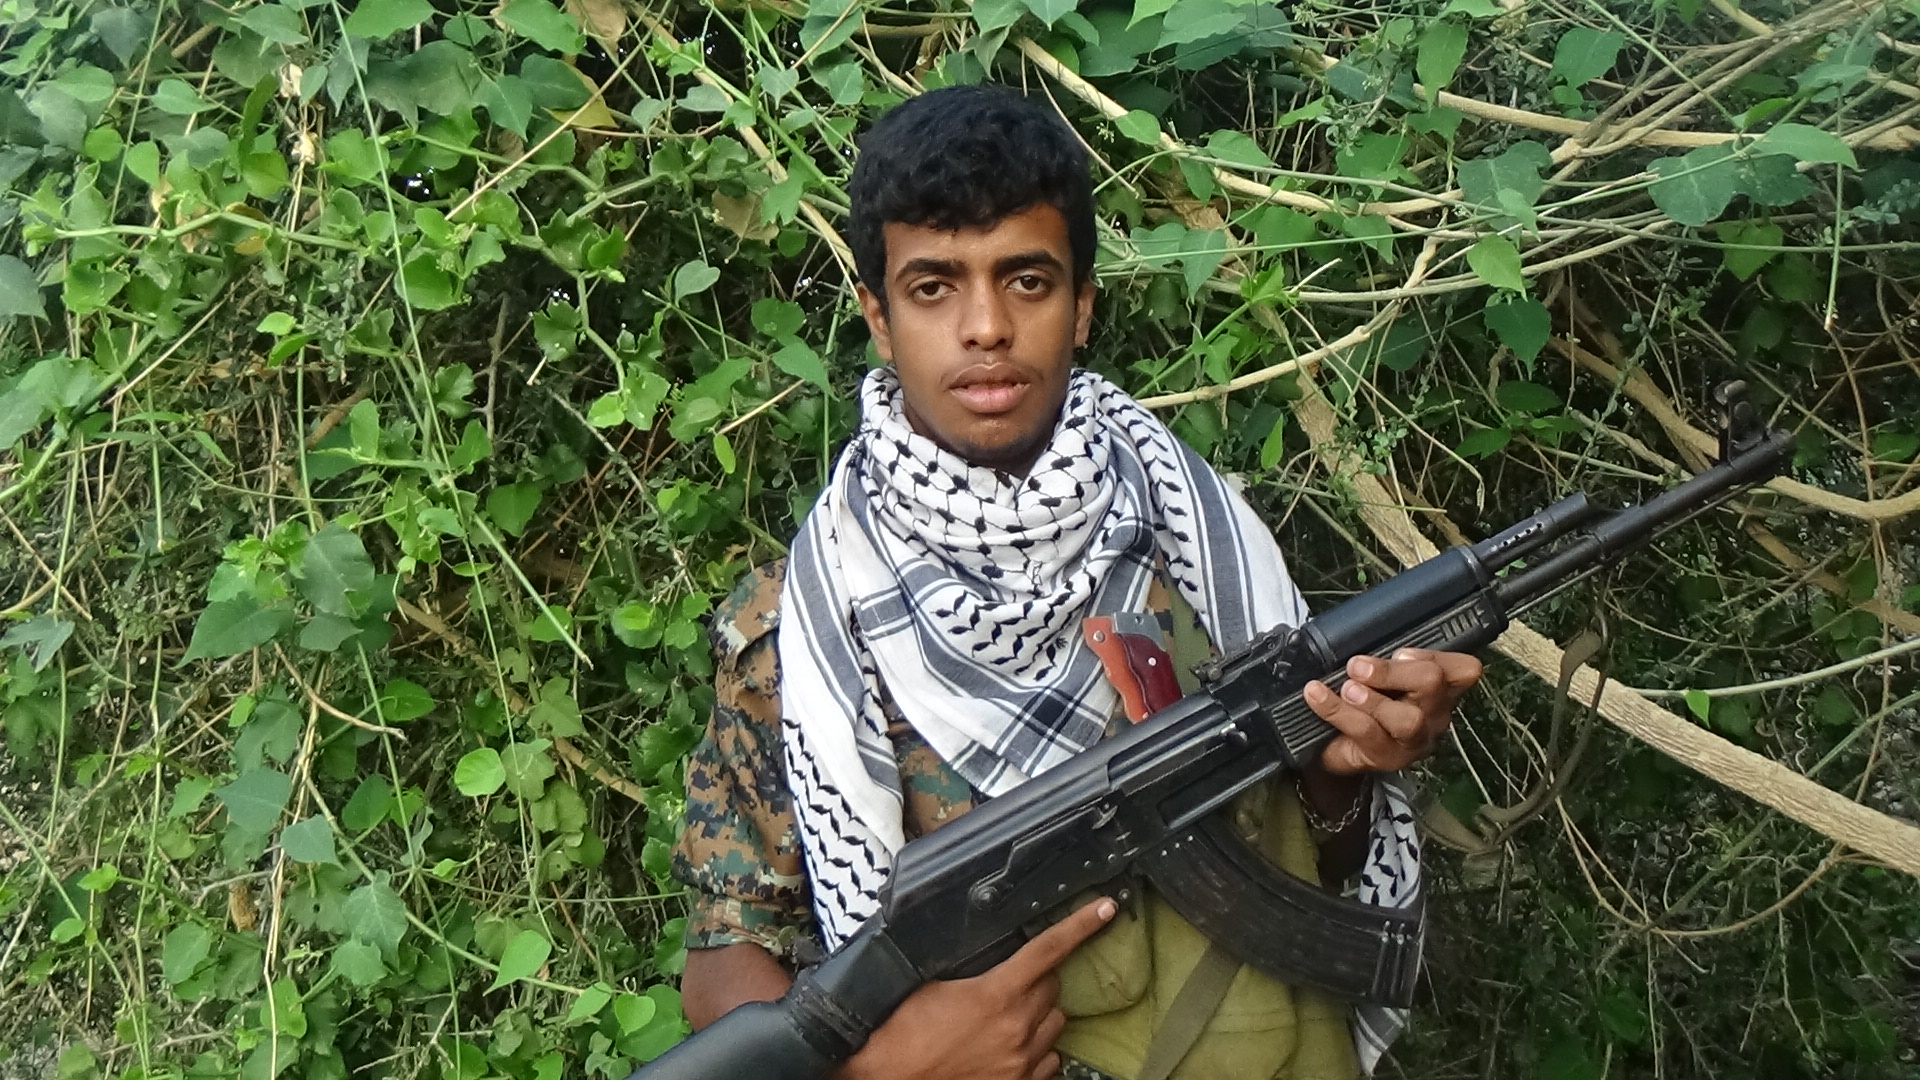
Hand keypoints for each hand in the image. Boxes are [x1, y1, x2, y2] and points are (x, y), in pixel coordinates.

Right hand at [838, 897, 1116, 1079]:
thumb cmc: (900, 1034)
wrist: (885, 1077)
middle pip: (1053, 988)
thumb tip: (985, 953)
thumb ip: (967, 969)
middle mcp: (1018, 1029)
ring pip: (1056, 1025)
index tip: (1105, 910)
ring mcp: (1022, 1063)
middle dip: (1038, 981)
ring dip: (1039, 1016)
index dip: (1080, 926)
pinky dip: (1038, 1051)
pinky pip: (1050, 1061)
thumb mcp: (930, 986)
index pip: (1048, 950)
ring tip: (1008, 1020)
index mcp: (996, 995)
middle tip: (1011, 983)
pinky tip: (1012, 1048)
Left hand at [1305, 647, 1482, 774]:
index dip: (1435, 656)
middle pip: (1432, 684)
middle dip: (1392, 671)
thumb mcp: (1376, 674)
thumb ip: (1381, 659)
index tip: (1401, 652)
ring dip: (1372, 699)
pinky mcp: (1387, 758)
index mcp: (1439, 687)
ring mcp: (1413, 740)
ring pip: (1408, 718)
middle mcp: (1434, 714)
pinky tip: (1316, 695)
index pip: (1463, 669)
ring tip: (1346, 689)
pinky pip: (1367, 731)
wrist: (1333, 745)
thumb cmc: (1362, 701)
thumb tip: (1359, 644)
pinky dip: (1336, 709)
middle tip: (1357, 667)